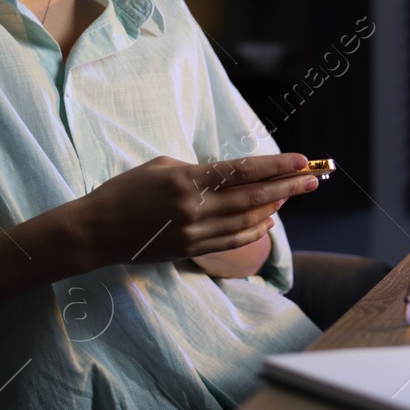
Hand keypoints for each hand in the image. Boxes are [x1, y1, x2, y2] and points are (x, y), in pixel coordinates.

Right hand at [77, 152, 319, 266]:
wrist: (96, 231)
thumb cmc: (125, 191)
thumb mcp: (161, 166)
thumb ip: (199, 171)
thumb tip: (232, 176)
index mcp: (187, 181)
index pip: (242, 171)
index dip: (275, 166)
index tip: (300, 159)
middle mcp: (195, 209)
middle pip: (253, 197)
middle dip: (288, 187)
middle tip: (313, 178)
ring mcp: (194, 233)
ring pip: (247, 221)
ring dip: (274, 208)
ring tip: (292, 195)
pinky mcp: (191, 249)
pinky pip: (232, 241)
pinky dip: (255, 231)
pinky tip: (267, 222)